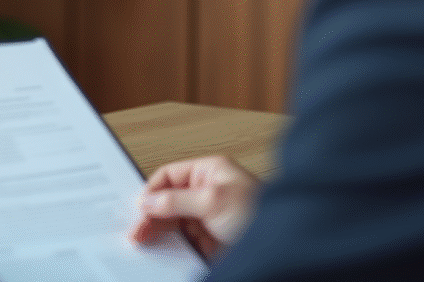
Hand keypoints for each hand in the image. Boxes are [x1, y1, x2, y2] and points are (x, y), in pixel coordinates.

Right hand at [129, 155, 259, 259]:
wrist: (287, 247)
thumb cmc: (261, 214)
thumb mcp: (214, 201)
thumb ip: (177, 200)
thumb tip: (148, 200)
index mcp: (210, 172)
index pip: (170, 176)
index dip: (151, 191)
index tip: (138, 208)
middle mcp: (208, 192)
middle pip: (168, 201)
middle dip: (151, 215)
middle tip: (137, 232)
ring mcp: (209, 218)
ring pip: (173, 223)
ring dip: (159, 233)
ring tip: (144, 243)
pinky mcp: (211, 241)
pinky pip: (183, 242)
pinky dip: (171, 247)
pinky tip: (162, 252)